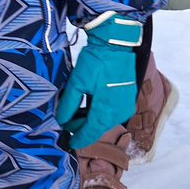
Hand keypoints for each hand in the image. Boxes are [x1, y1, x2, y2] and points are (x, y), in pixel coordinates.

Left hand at [57, 14, 143, 149]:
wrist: (117, 45)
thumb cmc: (96, 62)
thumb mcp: (77, 83)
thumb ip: (68, 104)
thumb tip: (61, 120)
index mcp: (106, 112)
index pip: (90, 133)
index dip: (79, 139)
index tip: (70, 143)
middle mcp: (119, 113)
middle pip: (97, 127)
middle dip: (82, 127)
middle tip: (67, 121)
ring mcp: (125, 107)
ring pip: (104, 120)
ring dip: (89, 119)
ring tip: (74, 113)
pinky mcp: (127, 100)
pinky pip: (111, 113)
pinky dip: (99, 112)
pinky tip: (87, 106)